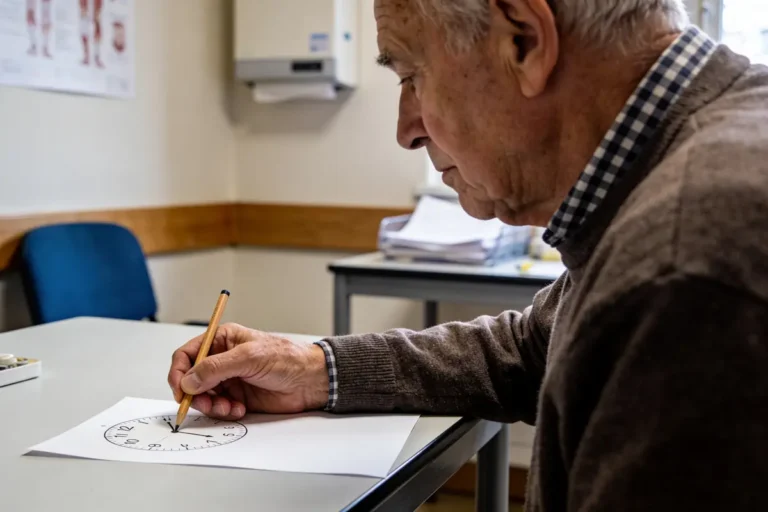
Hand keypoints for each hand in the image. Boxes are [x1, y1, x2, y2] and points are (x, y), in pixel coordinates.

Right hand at [168, 323, 329, 419]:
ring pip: (203, 396)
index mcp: (222, 340)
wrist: (309, 380)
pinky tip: (240, 409)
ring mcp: (229, 380)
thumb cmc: (286, 358)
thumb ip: (216, 368)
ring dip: (211, 405)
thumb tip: (189, 380)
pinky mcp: (237, 397)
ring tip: (229, 407)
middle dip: (194, 393)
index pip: (187, 354)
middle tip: (205, 403)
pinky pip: (218, 409)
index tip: (181, 389)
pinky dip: (224, 412)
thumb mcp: (249, 357)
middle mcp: (222, 359)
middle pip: (191, 379)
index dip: (179, 372)